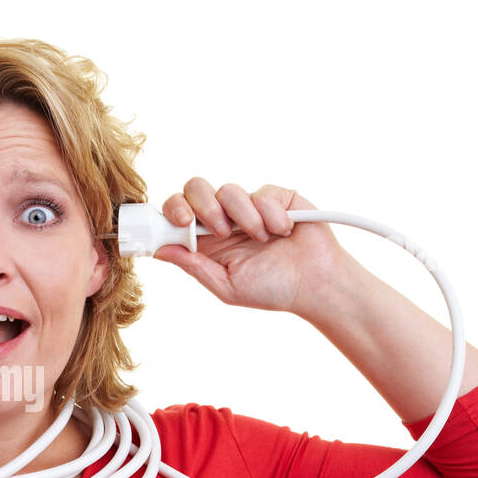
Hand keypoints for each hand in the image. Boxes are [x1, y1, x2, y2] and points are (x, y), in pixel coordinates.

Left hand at [152, 178, 346, 315]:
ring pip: (229, 190)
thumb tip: (161, 251)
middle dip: (203, 206)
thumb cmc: (272, 289)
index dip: (172, 211)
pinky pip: (262, 193)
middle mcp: (224, 219)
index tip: (179, 222)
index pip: (178, 212)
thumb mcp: (226, 286)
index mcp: (206, 241)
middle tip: (219, 231)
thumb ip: (194, 266)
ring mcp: (250, 206)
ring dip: (244, 218)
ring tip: (261, 239)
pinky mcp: (276, 197)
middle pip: (196, 188)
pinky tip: (283, 232)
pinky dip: (271, 215)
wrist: (316, 285)